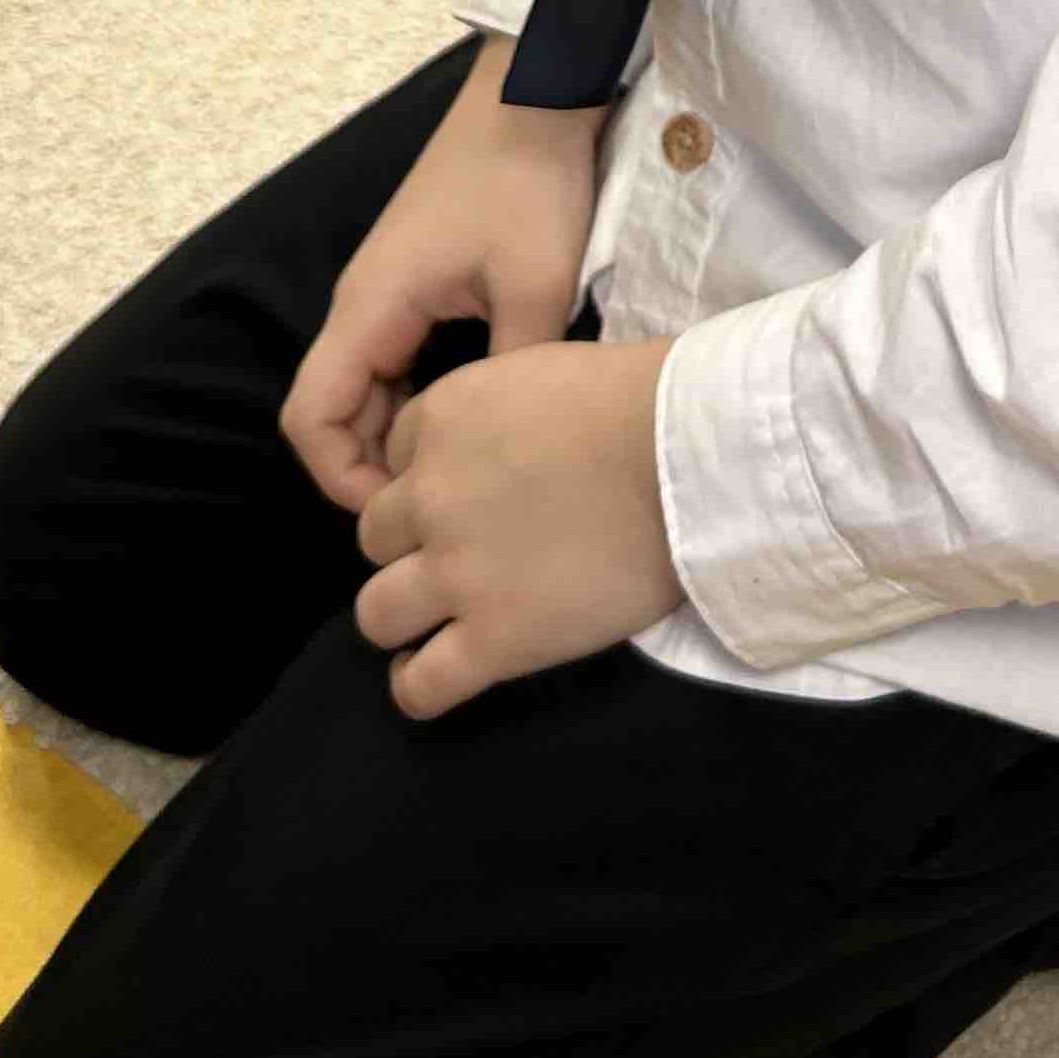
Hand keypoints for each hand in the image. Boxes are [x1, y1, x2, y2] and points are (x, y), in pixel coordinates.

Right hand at [279, 34, 605, 514]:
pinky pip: (393, 361)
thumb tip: (501, 447)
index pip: (311, 419)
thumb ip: (509, 374)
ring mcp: (387, 291)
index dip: (342, 480)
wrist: (536, 93)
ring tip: (457, 471)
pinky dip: (414, 401)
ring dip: (393, 435)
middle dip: (369, 468)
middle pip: (329, 412)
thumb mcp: (533, 286)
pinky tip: (468, 419)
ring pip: (362, 389)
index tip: (402, 509)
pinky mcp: (416, 281)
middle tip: (438, 503)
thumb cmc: (529, 180)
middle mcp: (363, 302)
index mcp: (371, 306)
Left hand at [353, 335, 680, 719]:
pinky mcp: (496, 639)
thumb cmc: (634, 402)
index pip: (394, 460)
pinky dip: (415, 687)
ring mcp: (458, 574)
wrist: (684, 456)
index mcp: (441, 422)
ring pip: (377, 613)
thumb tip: (488, 455)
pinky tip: (429, 677)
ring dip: (400, 616)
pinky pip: (421, 686)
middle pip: (374, 538)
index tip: (468, 492)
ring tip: (434, 622)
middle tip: (459, 553)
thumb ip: (487, 418)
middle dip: (409, 546)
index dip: (426, 479)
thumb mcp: (534, 371)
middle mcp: (431, 498)